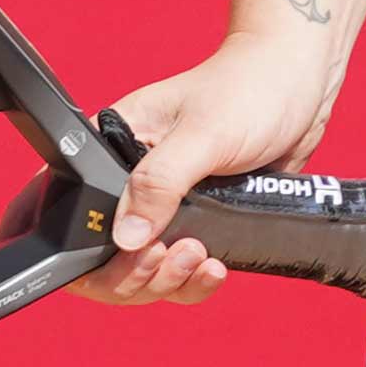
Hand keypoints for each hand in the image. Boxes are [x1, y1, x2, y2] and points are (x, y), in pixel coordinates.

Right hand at [79, 36, 339, 303]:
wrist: (301, 84)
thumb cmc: (248, 90)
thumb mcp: (202, 134)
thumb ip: (160, 183)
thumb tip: (127, 239)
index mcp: (108, 152)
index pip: (64, 212)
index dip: (77, 252)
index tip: (127, 254)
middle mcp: (128, 185)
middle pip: (101, 260)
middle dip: (133, 274)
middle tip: (172, 254)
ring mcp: (164, 208)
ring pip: (142, 274)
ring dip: (165, 281)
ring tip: (199, 258)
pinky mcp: (200, 223)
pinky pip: (181, 272)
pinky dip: (193, 281)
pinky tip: (214, 268)